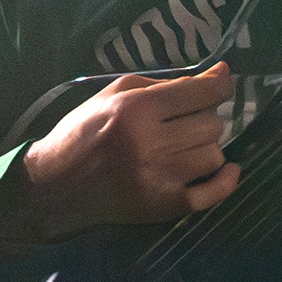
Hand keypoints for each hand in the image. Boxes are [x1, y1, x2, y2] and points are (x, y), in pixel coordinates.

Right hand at [0, 68, 240, 244]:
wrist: (55, 186)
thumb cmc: (83, 132)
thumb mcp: (114, 93)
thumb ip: (163, 83)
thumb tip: (214, 75)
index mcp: (137, 110)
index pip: (203, 93)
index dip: (220, 83)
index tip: (220, 81)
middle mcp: (152, 144)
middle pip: (212, 124)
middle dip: (204, 117)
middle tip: (184, 120)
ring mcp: (161, 178)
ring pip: (214, 155)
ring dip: (205, 147)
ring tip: (184, 146)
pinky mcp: (165, 206)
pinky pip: (215, 193)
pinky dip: (226, 180)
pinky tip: (225, 168)